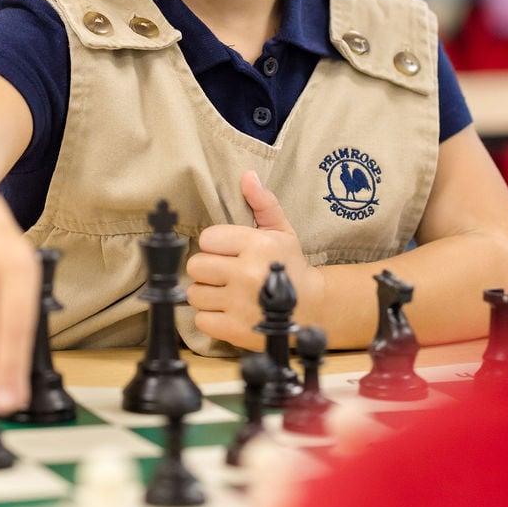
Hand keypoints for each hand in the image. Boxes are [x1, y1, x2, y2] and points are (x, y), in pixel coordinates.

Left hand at [185, 170, 323, 348]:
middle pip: (196, 266)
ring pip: (195, 294)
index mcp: (256, 245)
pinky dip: (211, 318)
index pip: (206, 239)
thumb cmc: (291, 266)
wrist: (313, 309)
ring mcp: (240, 304)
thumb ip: (263, 203)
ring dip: (207, 294)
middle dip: (207, 269)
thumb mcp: (282, 231)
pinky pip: (201, 320)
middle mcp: (247, 274)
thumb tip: (248, 176)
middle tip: (225, 273)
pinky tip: (228, 311)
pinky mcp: (236, 330)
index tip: (228, 252)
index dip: (215, 246)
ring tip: (226, 293)